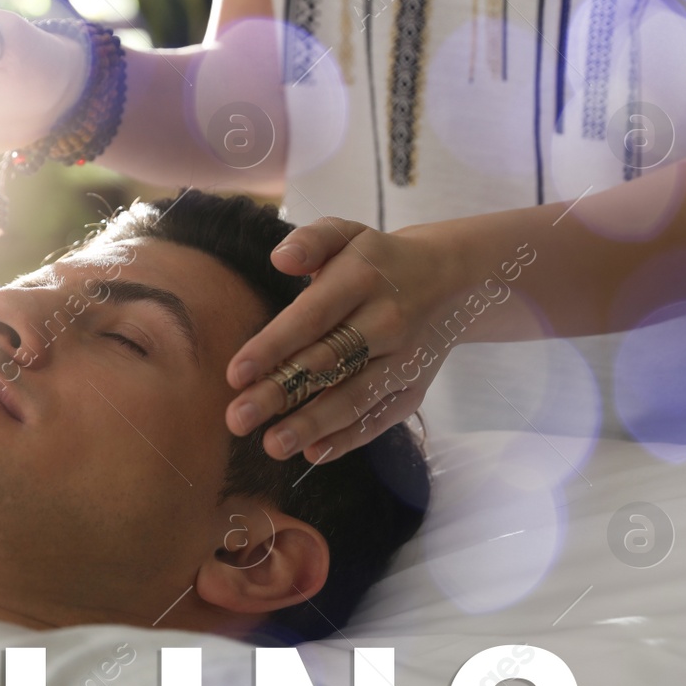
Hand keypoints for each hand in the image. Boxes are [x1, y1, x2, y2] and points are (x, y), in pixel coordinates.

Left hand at [223, 218, 456, 461]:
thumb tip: (280, 259)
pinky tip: (313, 452)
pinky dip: (349, 438)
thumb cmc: (376, 260)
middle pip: (326, 363)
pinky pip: (380, 417)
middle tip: (236, 420)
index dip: (272, 348)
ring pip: (354, 397)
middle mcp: (385, 322)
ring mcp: (403, 359)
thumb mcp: (347, 233)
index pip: (310, 318)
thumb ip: (311, 241)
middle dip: (278, 394)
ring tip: (272, 445)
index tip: (234, 375)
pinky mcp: (413, 388)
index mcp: (360, 280)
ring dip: (312, 425)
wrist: (452, 280)